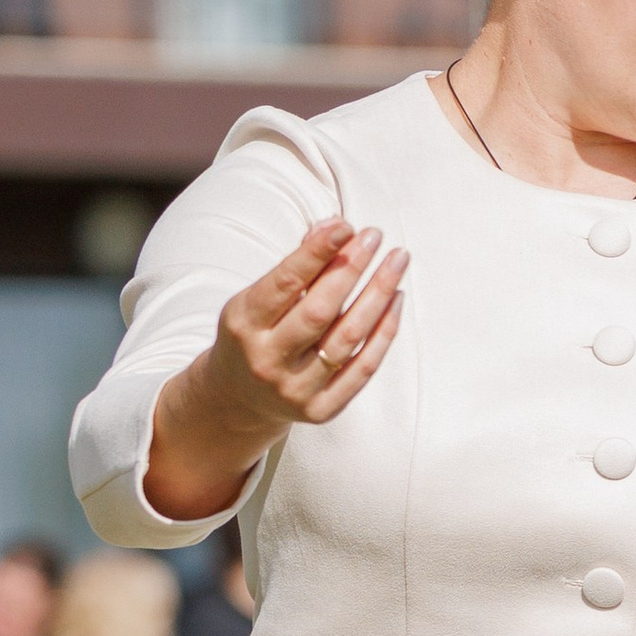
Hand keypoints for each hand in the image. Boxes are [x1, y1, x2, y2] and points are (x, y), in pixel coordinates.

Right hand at [144, 221, 407, 523]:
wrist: (238, 399)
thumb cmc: (256, 332)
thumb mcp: (259, 298)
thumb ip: (295, 265)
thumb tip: (334, 227)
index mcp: (243, 324)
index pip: (285, 283)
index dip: (317, 253)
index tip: (346, 225)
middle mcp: (266, 360)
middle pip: (320, 311)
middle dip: (352, 269)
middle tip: (376, 236)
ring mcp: (294, 390)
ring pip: (348, 338)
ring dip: (378, 294)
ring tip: (397, 260)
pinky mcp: (321, 410)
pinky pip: (363, 368)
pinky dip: (384, 332)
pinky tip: (396, 299)